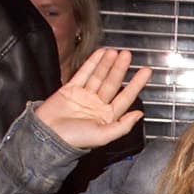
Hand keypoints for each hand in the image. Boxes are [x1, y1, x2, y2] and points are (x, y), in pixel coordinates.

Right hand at [34, 48, 149, 149]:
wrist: (47, 136)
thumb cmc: (73, 140)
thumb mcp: (103, 136)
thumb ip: (122, 126)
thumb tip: (139, 115)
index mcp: (107, 117)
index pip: (126, 97)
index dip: (136, 84)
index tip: (146, 71)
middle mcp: (97, 105)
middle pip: (112, 83)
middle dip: (120, 69)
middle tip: (128, 55)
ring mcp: (84, 96)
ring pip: (99, 76)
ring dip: (107, 64)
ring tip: (115, 52)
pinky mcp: (70, 90)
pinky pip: (83, 74)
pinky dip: (92, 63)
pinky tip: (100, 54)